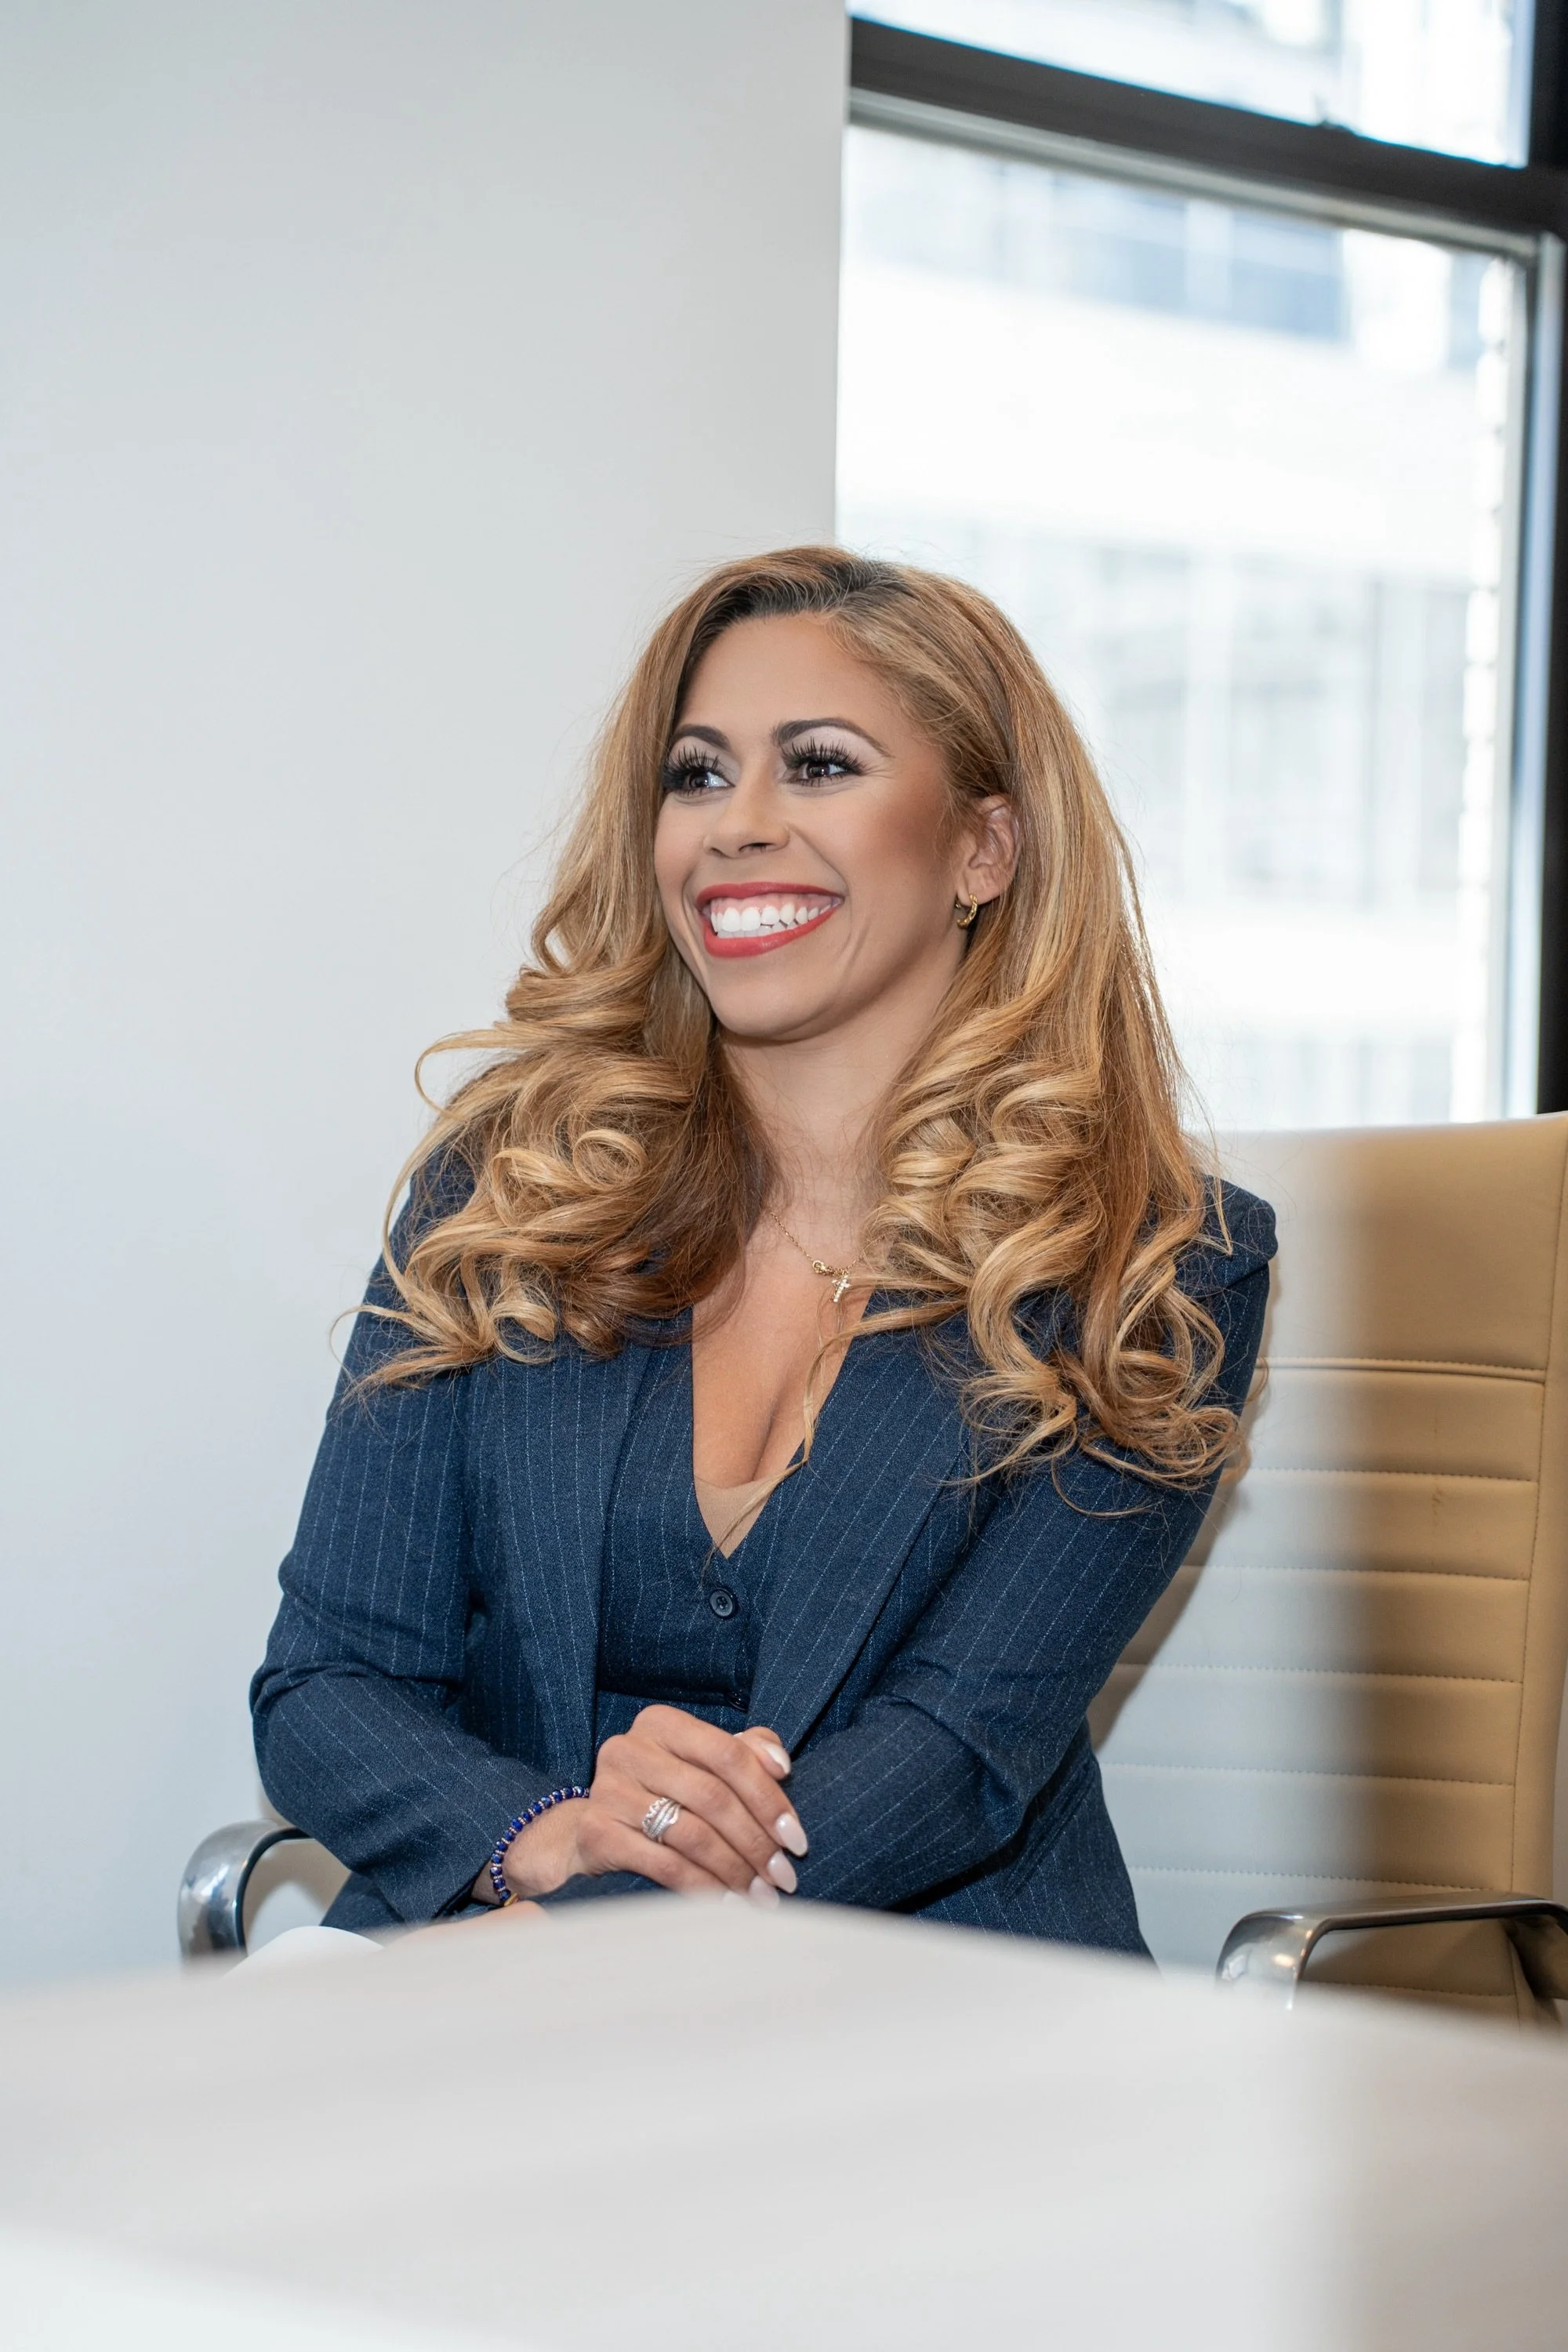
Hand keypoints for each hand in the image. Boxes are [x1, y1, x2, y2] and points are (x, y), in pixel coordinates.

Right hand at [504, 1710, 807, 1903]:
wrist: (595, 1832)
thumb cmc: (663, 1795)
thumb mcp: (701, 1766)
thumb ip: (745, 1753)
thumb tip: (780, 1764)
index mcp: (662, 1723)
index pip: (728, 1754)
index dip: (768, 1797)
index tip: (796, 1837)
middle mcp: (630, 1749)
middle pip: (712, 1796)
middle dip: (756, 1842)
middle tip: (783, 1876)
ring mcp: (608, 1790)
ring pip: (691, 1833)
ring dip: (735, 1870)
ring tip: (761, 1895)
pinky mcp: (596, 1832)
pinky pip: (663, 1864)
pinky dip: (702, 1887)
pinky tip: (726, 1903)